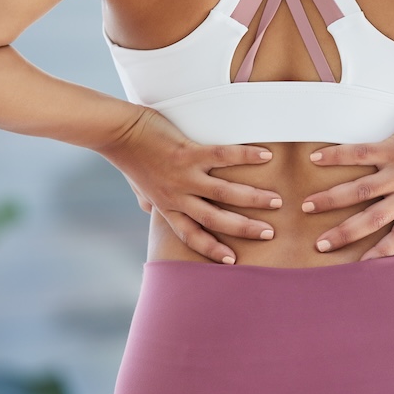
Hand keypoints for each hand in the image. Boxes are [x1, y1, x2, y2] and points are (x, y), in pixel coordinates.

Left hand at [96, 107, 282, 263]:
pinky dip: (245, 157)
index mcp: (167, 206)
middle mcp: (177, 196)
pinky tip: (265, 156)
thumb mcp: (138, 186)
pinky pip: (221, 156)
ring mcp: (183, 176)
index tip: (233, 261)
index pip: (192, 235)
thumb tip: (147, 208)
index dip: (212, 249)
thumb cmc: (130, 156)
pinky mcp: (187, 153)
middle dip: (244, 228)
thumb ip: (148, 199)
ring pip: (223, 193)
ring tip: (276, 201)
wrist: (118, 132)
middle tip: (269, 233)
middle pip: (215, 220)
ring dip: (252, 199)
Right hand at [302, 99, 393, 260]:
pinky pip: (361, 155)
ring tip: (307, 206)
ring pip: (361, 191)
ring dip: (331, 200)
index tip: (359, 265)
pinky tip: (316, 159)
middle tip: (320, 245)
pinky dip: (337, 157)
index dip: (381, 253)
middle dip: (344, 234)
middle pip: (373, 220)